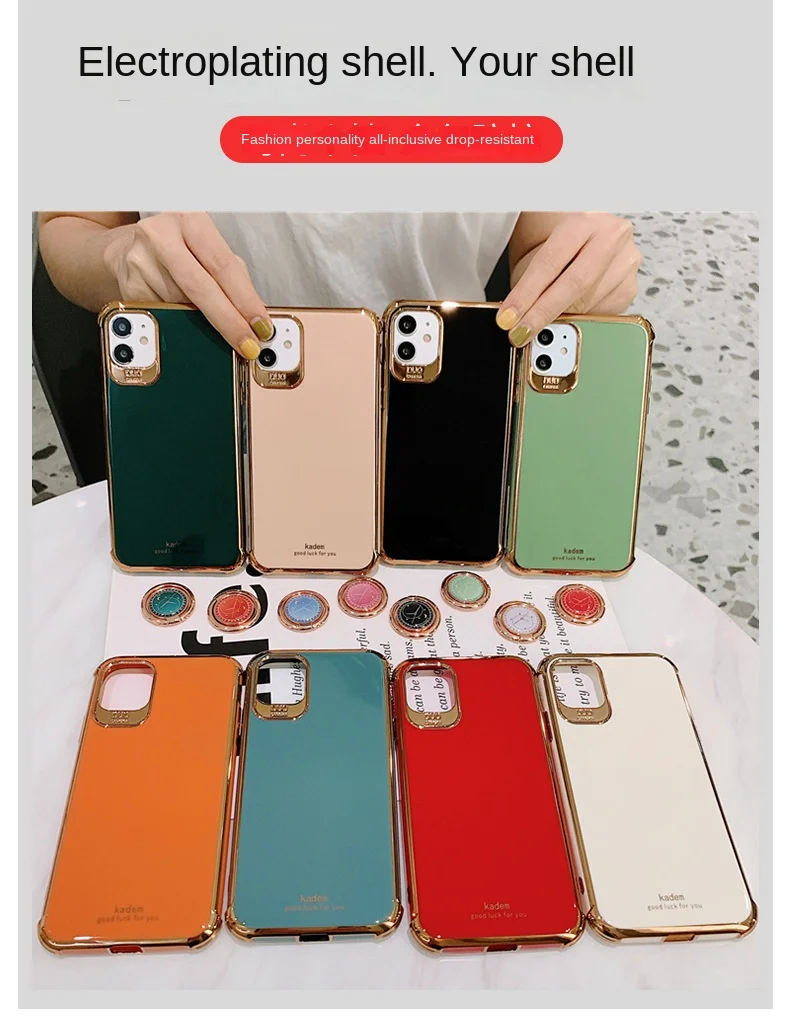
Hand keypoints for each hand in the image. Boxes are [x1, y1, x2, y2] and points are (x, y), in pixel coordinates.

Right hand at [103, 212, 271, 359]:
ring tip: (215, 327)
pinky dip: (182, 322)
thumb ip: (233, 277)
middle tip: (247, 343)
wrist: (129, 247)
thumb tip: (256, 314)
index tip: (261, 324)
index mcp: (191, 220)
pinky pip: (165, 314)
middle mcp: (162, 235)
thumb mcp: (208, 250)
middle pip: (201, 288)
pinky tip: (186, 318)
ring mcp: (141, 260)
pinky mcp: (130, 286)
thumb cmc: (178, 248)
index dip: (245, 299)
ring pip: (182, 305)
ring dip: (204, 324)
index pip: (224, 266)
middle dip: (228, 321)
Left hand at [496, 213, 640, 345]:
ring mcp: (626, 261)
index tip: (509, 316)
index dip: (526, 293)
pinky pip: (601, 314)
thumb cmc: (556, 244)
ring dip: (559, 320)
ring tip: (539, 325)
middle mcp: (611, 236)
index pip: (550, 262)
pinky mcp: (630, 286)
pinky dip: (579, 320)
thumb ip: (528, 280)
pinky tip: (567, 315)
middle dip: (543, 313)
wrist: (586, 237)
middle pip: (574, 284)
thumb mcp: (536, 251)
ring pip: (589, 303)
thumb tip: (514, 316)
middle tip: (521, 331)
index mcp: (583, 219)